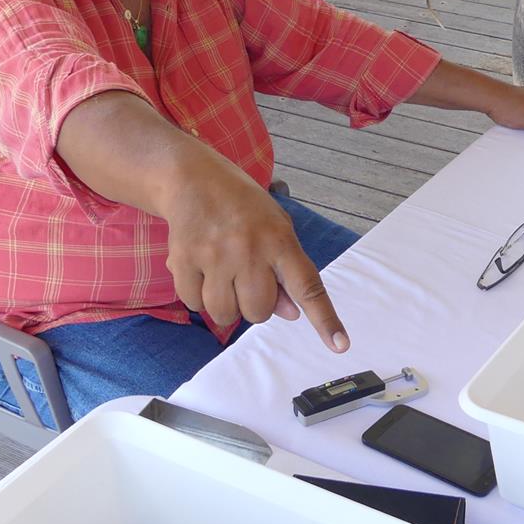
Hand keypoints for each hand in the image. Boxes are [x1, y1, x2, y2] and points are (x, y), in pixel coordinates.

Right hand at [160, 147, 347, 351]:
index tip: (340, 345)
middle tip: (246, 278)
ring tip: (223, 275)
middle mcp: (249, 249)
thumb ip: (286, 272)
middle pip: (259, 312)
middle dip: (255, 305)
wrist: (194, 179)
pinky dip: (198, 296)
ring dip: (226, 305)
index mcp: (280, 241)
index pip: (307, 287)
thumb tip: (293, 313)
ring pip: (225, 314)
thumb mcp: (276, 229)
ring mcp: (215, 255)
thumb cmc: (243, 209)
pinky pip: (194, 303)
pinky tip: (201, 270)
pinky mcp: (184, 260)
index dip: (324, 319)